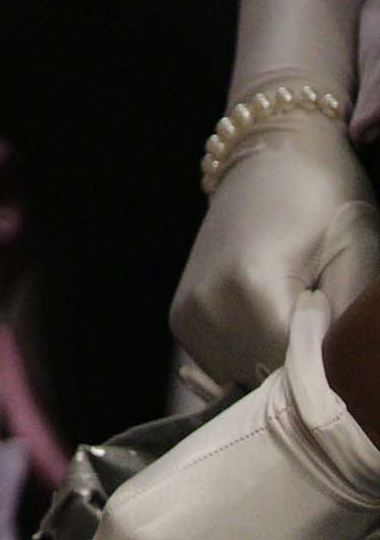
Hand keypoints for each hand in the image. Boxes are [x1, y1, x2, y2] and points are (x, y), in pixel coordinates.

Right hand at [177, 115, 379, 391]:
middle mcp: (205, 311)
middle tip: (332, 341)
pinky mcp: (181, 318)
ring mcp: (186, 317)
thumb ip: (346, 329)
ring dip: (277, 373)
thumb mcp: (359, 257)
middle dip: (305, 378)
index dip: (332, 381)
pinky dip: (254, 362)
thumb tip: (343, 387)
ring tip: (305, 331)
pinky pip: (225, 367)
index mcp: (249, 292)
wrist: (271, 152)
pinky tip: (277, 327)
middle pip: (266, 386)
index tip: (350, 362)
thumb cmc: (326, 198)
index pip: (296, 380)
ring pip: (243, 382)